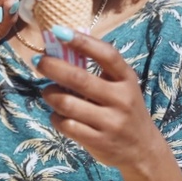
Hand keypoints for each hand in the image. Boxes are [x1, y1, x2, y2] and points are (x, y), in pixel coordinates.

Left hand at [36, 29, 165, 169]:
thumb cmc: (123, 108)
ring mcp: (111, 122)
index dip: (82, 41)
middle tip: (38, 62)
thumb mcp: (119, 85)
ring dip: (50, 94)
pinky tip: (58, 114)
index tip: (59, 31)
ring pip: (66, 103)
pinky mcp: (99, 141)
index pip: (107, 55)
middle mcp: (121, 99)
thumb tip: (60, 43)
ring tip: (48, 92)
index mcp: (127, 79)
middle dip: (52, 67)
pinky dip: (55, 117)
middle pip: (79, 79)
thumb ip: (97, 68)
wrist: (143, 149)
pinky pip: (66, 124)